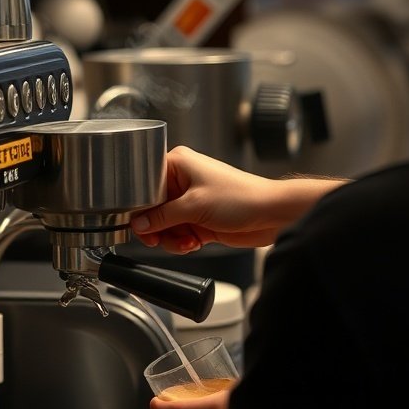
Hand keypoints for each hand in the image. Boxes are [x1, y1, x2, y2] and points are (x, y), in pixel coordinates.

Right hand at [131, 146, 346, 254]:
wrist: (270, 214)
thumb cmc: (241, 197)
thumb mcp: (194, 206)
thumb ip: (162, 217)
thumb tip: (138, 223)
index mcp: (178, 164)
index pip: (144, 183)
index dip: (140, 205)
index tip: (139, 221)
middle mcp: (182, 180)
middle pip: (152, 208)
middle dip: (156, 227)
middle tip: (159, 237)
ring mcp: (191, 200)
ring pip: (164, 224)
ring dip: (171, 238)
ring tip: (186, 241)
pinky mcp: (199, 218)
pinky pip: (178, 233)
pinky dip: (182, 242)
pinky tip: (194, 243)